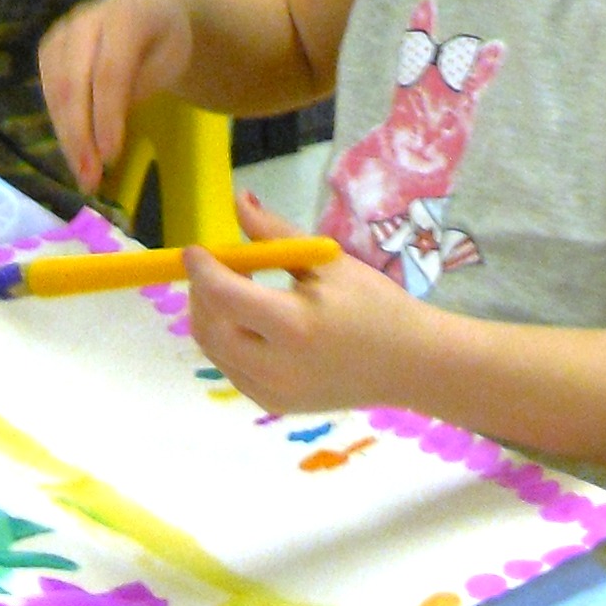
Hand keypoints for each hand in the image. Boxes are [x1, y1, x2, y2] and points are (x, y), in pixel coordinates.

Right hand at [38, 0, 195, 193]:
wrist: (150, 8)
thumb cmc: (165, 40)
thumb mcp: (170, 61)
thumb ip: (140, 88)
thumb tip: (106, 129)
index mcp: (124, 16)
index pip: (109, 72)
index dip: (107, 116)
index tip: (112, 158)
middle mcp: (84, 19)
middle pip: (73, 82)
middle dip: (79, 134)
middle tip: (89, 177)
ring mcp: (62, 32)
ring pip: (55, 89)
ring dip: (66, 135)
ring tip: (82, 174)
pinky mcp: (49, 48)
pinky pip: (48, 89)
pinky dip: (60, 124)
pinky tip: (75, 151)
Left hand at [186, 191, 432, 416]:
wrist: (411, 364)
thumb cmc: (374, 305)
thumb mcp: (326, 261)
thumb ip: (274, 234)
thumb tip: (238, 200)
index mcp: (293, 326)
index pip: (223, 297)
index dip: (201, 271)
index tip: (195, 251)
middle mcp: (277, 367)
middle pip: (209, 328)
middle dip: (200, 294)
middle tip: (214, 269)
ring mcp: (274, 392)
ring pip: (214, 351)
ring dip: (210, 317)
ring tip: (231, 291)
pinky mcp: (275, 405)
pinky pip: (231, 369)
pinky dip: (226, 342)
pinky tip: (247, 322)